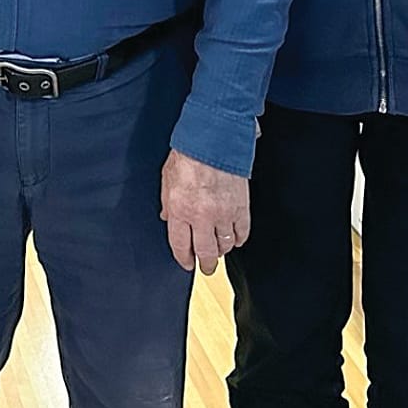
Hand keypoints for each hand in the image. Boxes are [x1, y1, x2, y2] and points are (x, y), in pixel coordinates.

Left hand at [160, 149, 249, 275]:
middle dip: (205, 264)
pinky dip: (238, 239)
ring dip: (221, 251)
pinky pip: (241, 232)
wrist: (214, 139)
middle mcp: (201, 216)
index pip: (180, 246)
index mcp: (179, 209)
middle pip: (205, 252)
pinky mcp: (240, 207)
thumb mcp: (167, 177)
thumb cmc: (189, 154)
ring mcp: (223, 213)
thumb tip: (165, 218)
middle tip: (206, 268)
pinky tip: (234, 239)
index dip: (184, 259)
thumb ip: (165, 201)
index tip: (186, 264)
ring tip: (218, 251)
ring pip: (224, 245)